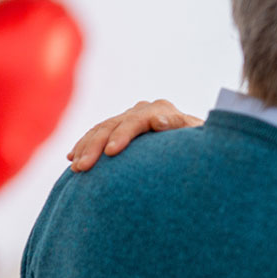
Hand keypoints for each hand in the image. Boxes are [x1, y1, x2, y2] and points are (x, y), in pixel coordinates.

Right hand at [67, 100, 202, 170]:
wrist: (200, 147)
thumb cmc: (203, 148)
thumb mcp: (199, 138)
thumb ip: (181, 128)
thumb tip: (158, 121)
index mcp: (162, 110)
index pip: (136, 120)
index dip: (122, 135)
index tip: (111, 153)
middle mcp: (143, 110)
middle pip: (113, 125)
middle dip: (96, 146)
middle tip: (83, 167)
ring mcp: (130, 117)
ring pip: (101, 129)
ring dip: (85, 148)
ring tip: (76, 167)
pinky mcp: (121, 128)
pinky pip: (97, 135)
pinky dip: (84, 146)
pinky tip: (73, 158)